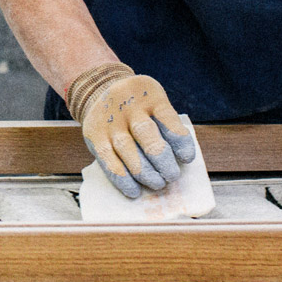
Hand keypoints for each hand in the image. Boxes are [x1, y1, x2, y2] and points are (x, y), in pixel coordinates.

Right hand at [68, 63, 199, 199]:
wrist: (100, 91)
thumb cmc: (138, 107)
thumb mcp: (155, 103)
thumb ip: (166, 127)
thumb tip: (179, 163)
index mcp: (148, 94)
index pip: (167, 117)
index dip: (179, 140)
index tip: (187, 158)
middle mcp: (127, 105)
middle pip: (146, 133)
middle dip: (161, 159)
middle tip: (171, 176)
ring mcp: (108, 119)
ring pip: (126, 149)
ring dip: (144, 172)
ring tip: (157, 184)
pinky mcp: (94, 134)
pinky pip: (107, 159)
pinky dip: (122, 178)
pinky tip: (133, 190)